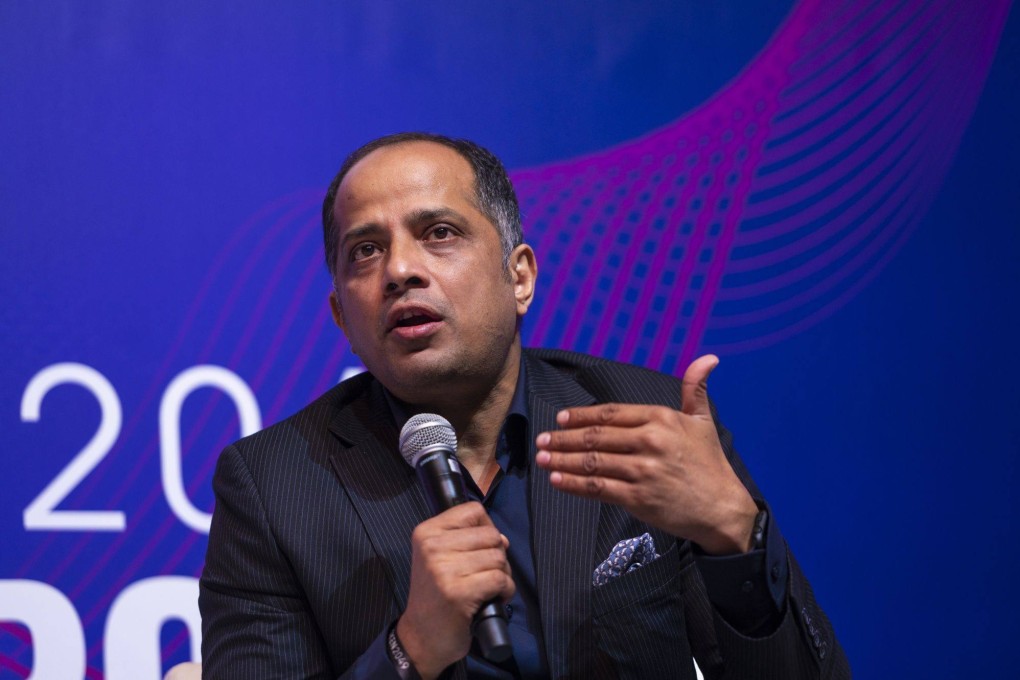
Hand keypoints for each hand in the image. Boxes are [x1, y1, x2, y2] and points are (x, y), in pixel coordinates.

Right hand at [396, 502, 514, 678]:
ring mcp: (444, 569)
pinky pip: (500, 579)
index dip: (486, 528)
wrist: (420, 637)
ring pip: (499, 557)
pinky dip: (506, 590)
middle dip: (498, 555)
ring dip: (503, 575)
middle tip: (486, 574)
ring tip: (488, 588)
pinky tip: (494, 599)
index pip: (473, 511)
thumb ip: (467, 540)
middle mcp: (432, 546)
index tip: (480, 549)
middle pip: (491, 535)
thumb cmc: (435, 596)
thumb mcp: (439, 558)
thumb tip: (503, 538)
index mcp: (426, 532)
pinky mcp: (459, 592)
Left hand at [535, 355, 757, 554]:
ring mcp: (642, 470)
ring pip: (591, 462)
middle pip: (595, 437)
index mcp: (660, 419)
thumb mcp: (703, 421)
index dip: (581, 416)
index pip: (610, 413)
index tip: (560, 419)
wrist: (722, 508)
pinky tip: (557, 480)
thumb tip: (708, 358)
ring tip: (542, 457)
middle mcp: (649, 441)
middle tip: (541, 439)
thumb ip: (695, 389)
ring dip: (562, 459)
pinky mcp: (638, 497)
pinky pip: (597, 488)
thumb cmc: (710, 464)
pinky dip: (574, 484)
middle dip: (563, 438)